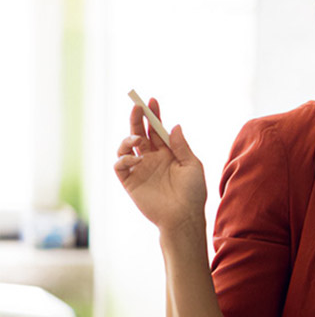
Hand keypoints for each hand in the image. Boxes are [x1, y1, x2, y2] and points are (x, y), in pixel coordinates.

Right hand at [113, 98, 206, 231]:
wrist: (183, 217)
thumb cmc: (193, 193)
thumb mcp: (192, 166)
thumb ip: (181, 146)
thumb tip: (174, 125)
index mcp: (168, 153)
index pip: (157, 130)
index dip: (154, 115)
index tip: (152, 100)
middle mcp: (152, 159)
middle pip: (140, 133)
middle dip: (137, 118)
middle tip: (137, 106)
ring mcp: (140, 169)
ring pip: (126, 146)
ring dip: (128, 138)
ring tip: (136, 140)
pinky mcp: (130, 182)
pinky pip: (120, 165)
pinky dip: (123, 158)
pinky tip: (135, 158)